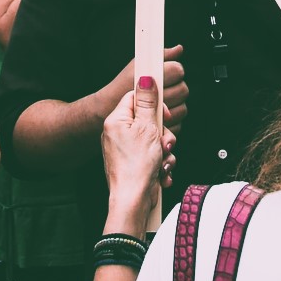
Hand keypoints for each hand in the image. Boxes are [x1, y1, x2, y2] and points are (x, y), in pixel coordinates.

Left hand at [101, 76, 175, 237]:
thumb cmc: (135, 168)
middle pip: (148, 120)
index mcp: (116, 121)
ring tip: (161, 159)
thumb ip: (148, 103)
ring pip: (154, 139)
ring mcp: (126, 150)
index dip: (152, 104)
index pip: (135, 98)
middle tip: (163, 140)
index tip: (162, 112)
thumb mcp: (147, 128)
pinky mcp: (135, 164)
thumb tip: (146, 79)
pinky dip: (160, 163)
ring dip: (164, 150)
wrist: (133, 201)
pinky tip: (160, 171)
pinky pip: (153, 155)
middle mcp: (117, 134)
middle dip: (162, 133)